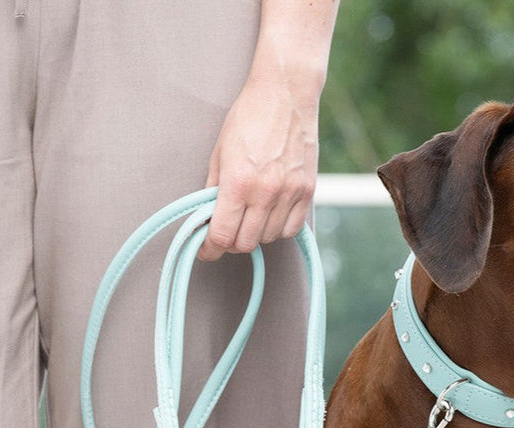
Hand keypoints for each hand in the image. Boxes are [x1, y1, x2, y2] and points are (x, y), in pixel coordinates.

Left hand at [199, 79, 319, 259]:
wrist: (285, 93)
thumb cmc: (249, 118)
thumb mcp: (219, 153)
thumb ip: (213, 190)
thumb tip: (206, 219)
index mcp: (238, 182)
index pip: (222, 235)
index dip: (210, 249)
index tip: (205, 249)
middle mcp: (266, 192)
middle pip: (245, 243)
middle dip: (231, 243)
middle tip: (226, 231)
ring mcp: (290, 193)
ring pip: (269, 238)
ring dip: (255, 234)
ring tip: (249, 218)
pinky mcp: (308, 190)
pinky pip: (292, 228)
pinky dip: (278, 229)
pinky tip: (270, 215)